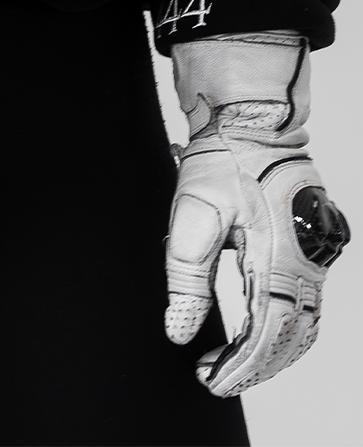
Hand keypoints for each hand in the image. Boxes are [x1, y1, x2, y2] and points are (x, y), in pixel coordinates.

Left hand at [165, 32, 348, 397]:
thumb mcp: (192, 212)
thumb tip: (178, 331)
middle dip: (257, 367)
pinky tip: (257, 335)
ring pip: (306, 323)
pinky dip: (285, 327)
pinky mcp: (316, 245)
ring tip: (233, 365)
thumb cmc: (223, 156)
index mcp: (281, 249)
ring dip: (273, 352)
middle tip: (217, 378)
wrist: (253, 116)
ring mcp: (318, 250)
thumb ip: (185, 277)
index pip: (269, 330)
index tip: (212, 380)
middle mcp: (309, 255)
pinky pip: (308, 300)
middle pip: (293, 335)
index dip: (242, 365)